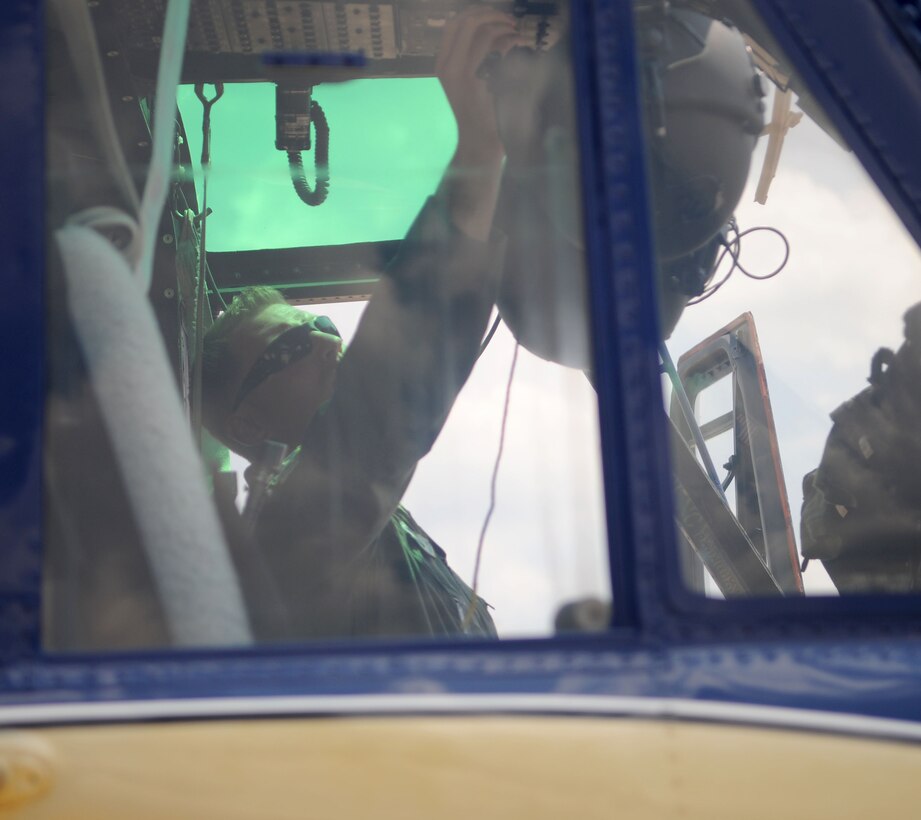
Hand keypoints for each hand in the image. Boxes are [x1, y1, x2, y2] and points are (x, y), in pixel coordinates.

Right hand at [436, 6, 525, 164]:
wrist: (478, 142)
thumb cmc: (476, 113)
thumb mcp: (465, 82)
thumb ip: (469, 58)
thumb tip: (486, 29)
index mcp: (442, 65)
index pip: (452, 25)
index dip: (474, 13)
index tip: (492, 14)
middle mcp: (448, 67)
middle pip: (466, 22)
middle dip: (491, 14)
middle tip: (508, 21)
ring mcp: (462, 74)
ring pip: (483, 32)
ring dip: (504, 26)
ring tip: (516, 33)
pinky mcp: (480, 82)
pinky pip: (497, 48)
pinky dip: (511, 40)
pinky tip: (518, 44)